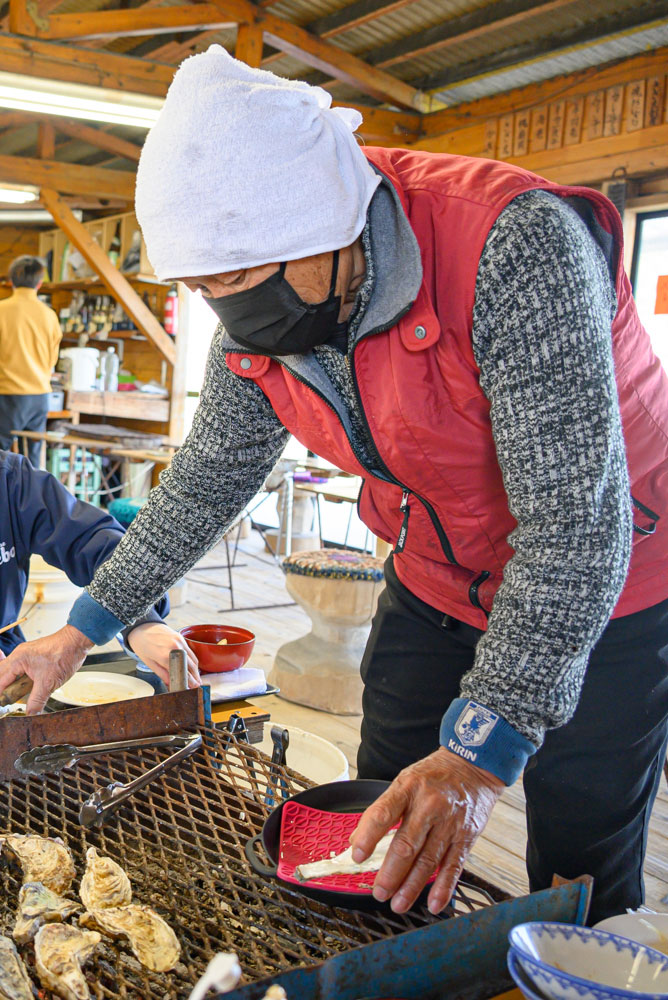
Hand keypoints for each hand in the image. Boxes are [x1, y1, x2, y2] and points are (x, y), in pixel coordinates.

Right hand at [0, 625, 92, 713]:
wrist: (77, 641)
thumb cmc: (64, 654)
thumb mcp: (48, 683)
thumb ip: (37, 700)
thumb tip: (30, 714)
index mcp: (17, 659)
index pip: (1, 680)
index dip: (2, 694)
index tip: (4, 705)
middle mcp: (19, 655)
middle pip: (3, 675)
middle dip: (6, 689)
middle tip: (11, 701)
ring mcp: (26, 655)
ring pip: (12, 672)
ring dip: (14, 684)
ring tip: (20, 696)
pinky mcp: (34, 656)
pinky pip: (22, 669)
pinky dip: (22, 679)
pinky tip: (28, 687)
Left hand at [125, 623, 199, 688]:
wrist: (141, 626)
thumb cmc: (141, 644)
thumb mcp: (149, 663)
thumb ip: (162, 674)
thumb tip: (171, 684)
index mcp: (165, 655)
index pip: (182, 672)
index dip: (189, 681)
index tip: (192, 687)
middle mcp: (175, 647)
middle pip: (191, 666)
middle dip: (195, 677)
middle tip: (197, 685)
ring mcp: (179, 641)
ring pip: (193, 658)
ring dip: (196, 669)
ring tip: (196, 678)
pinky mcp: (181, 637)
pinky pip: (190, 651)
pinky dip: (192, 659)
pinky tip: (192, 666)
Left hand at [350, 748, 502, 914]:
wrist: (473, 766)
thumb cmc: (434, 776)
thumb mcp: (404, 781)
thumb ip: (382, 810)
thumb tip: (356, 839)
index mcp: (408, 788)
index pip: (384, 813)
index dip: (368, 836)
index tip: (357, 856)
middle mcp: (429, 805)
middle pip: (407, 844)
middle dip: (391, 873)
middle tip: (379, 892)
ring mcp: (449, 822)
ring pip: (428, 860)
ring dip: (412, 886)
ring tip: (398, 903)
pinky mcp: (466, 836)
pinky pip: (454, 866)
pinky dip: (444, 887)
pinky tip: (433, 903)